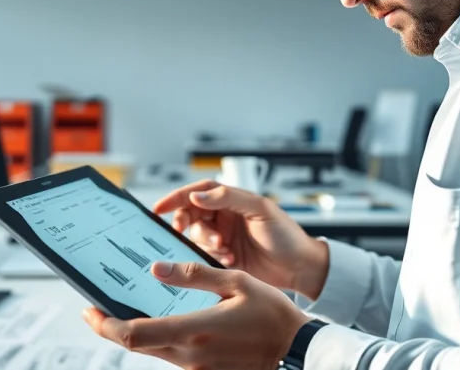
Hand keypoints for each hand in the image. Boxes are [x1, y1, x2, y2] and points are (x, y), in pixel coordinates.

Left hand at [83, 262, 309, 369]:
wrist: (298, 350)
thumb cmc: (272, 314)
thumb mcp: (236, 282)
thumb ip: (192, 275)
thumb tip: (155, 269)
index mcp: (193, 331)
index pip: (132, 334)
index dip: (104, 324)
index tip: (89, 309)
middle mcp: (190, 356)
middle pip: (135, 345)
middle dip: (111, 327)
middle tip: (96, 309)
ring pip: (152, 352)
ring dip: (135, 335)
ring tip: (125, 311)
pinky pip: (173, 359)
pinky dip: (159, 342)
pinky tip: (161, 325)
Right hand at [154, 180, 328, 299]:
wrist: (300, 267)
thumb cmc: (286, 234)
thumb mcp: (260, 209)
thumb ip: (228, 198)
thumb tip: (197, 196)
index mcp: (232, 200)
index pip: (198, 192)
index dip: (177, 197)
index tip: (160, 207)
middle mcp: (224, 217)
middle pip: (191, 213)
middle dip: (186, 221)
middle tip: (183, 230)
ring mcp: (223, 238)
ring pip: (197, 236)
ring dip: (205, 241)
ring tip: (223, 249)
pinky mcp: (224, 259)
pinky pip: (205, 256)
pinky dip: (212, 256)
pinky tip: (229, 259)